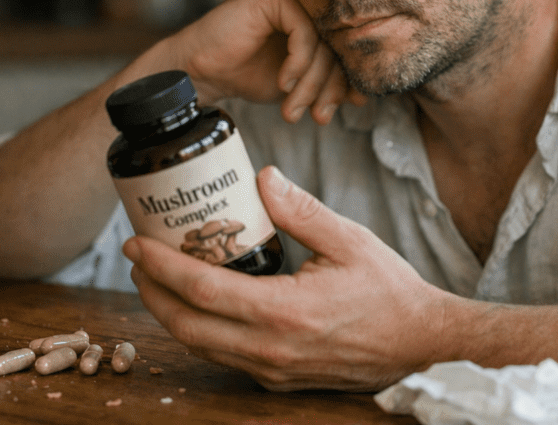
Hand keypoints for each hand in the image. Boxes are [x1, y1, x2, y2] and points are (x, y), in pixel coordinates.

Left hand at [123, 166, 452, 390]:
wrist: (421, 344)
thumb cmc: (389, 292)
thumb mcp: (349, 241)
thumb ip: (302, 210)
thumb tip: (263, 178)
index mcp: (284, 311)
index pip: (202, 290)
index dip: (161, 267)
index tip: (137, 244)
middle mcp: (270, 348)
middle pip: (187, 326)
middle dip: (151, 293)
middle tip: (137, 260)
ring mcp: (273, 370)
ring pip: (202, 347)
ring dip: (172, 313)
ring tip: (159, 279)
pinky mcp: (279, 380)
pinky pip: (226, 357)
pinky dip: (202, 330)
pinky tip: (202, 304)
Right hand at [158, 0, 365, 123]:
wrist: (202, 72)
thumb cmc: (248, 74)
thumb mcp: (299, 84)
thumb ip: (329, 82)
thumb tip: (364, 95)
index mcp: (319, 15)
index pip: (349, 46)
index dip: (352, 78)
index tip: (349, 106)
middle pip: (339, 43)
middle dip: (331, 87)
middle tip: (319, 116)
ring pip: (324, 41)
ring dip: (312, 83)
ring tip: (295, 109)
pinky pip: (304, 32)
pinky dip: (298, 64)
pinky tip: (283, 82)